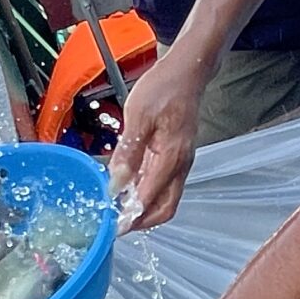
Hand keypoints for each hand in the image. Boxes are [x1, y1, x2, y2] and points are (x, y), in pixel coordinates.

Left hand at [108, 51, 208, 230]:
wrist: (186, 72)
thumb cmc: (164, 88)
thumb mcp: (139, 117)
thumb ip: (127, 153)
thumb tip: (115, 184)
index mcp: (171, 158)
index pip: (150, 199)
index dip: (132, 217)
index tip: (113, 226)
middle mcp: (180, 165)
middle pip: (165, 208)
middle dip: (141, 221)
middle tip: (116, 223)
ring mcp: (180, 162)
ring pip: (165, 198)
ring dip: (144, 207)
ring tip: (118, 207)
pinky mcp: (176, 157)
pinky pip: (163, 183)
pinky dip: (147, 192)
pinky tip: (128, 186)